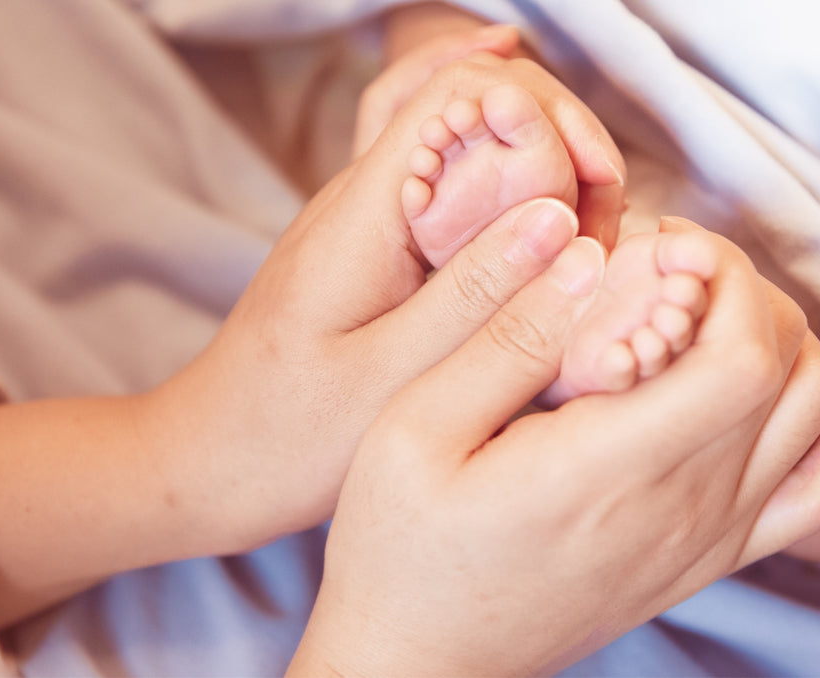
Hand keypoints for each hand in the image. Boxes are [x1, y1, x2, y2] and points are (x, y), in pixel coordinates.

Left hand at [0, 48, 624, 626]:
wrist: (212, 459)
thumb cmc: (292, 436)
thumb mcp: (393, 378)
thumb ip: (475, 299)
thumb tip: (560, 221)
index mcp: (362, 214)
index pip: (453, 98)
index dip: (540, 114)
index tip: (597, 178)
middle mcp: (357, 195)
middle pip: (456, 95)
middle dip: (547, 122)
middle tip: (607, 193)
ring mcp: (359, 216)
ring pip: (446, 128)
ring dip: (525, 141)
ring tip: (590, 187)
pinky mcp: (368, 246)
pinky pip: (431, 171)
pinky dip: (484, 151)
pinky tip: (521, 148)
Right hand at [288, 219, 819, 675]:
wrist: (419, 659)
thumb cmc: (402, 547)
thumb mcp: (413, 430)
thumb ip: (504, 336)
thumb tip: (579, 247)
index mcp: (607, 472)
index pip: (743, 356)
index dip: (724, 276)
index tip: (658, 245)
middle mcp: (681, 510)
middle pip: (788, 368)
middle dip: (743, 287)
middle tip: (665, 260)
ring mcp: (704, 540)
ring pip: (816, 414)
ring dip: (784, 333)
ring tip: (707, 302)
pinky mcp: (706, 556)